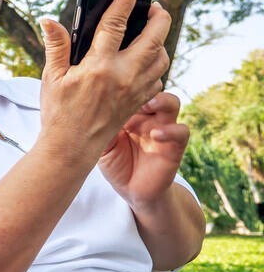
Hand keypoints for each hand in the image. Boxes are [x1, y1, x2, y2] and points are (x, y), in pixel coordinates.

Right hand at [38, 0, 170, 163]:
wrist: (72, 148)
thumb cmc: (58, 112)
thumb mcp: (53, 77)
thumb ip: (56, 46)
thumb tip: (49, 20)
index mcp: (99, 67)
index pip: (116, 24)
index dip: (124, 0)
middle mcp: (123, 76)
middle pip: (155, 36)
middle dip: (158, 15)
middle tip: (152, 4)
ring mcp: (136, 89)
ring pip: (162, 55)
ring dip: (160, 39)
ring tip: (150, 29)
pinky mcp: (140, 100)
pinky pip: (159, 75)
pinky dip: (156, 62)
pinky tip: (144, 58)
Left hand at [98, 92, 189, 206]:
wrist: (132, 190)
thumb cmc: (115, 163)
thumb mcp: (101, 144)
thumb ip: (99, 128)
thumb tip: (89, 111)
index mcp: (128, 111)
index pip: (131, 88)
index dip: (124, 82)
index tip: (113, 81)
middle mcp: (147, 115)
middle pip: (152, 88)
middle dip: (144, 85)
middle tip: (131, 88)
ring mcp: (162, 128)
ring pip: (171, 103)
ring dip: (162, 100)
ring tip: (149, 105)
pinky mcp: (174, 146)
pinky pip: (181, 131)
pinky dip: (171, 130)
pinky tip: (155, 135)